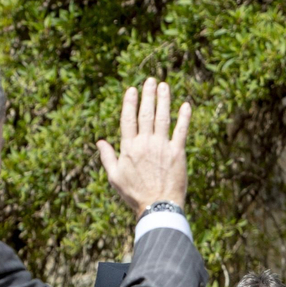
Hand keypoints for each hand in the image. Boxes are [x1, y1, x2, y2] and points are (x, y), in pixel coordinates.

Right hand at [97, 78, 190, 213]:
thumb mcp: (115, 178)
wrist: (158, 206)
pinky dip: (184, 117)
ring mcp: (162, 146)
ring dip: (164, 99)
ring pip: (163, 117)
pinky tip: (186, 105)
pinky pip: (181, 130)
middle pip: (146, 113)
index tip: (132, 89)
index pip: (128, 118)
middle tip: (151, 80)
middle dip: (148, 95)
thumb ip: (107, 157)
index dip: (130, 102)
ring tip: (164, 85)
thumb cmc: (135, 194)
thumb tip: (100, 142)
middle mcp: (145, 143)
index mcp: (129, 147)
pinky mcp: (177, 152)